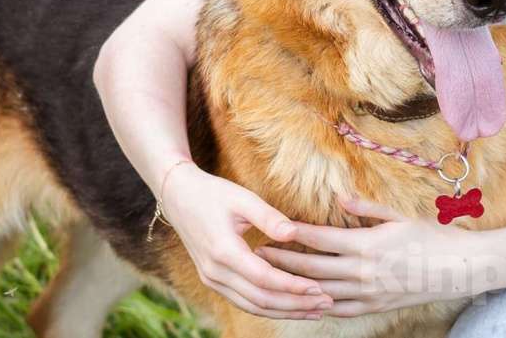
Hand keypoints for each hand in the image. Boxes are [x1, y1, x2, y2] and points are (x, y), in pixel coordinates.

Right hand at [160, 163, 334, 318]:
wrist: (179, 196)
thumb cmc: (213, 193)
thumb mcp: (243, 198)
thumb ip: (269, 217)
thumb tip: (294, 233)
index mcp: (223, 252)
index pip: (264, 279)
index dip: (293, 286)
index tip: (319, 288)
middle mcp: (215, 272)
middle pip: (260, 300)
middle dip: (295, 305)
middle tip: (326, 303)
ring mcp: (212, 279)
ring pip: (252, 306)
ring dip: (285, 311)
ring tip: (314, 310)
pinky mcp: (214, 280)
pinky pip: (244, 301)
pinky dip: (269, 307)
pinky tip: (290, 305)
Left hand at [255, 196, 483, 318]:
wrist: (455, 270)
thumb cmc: (429, 238)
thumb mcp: (399, 217)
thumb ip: (367, 208)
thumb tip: (340, 198)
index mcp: (367, 245)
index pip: (321, 239)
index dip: (295, 234)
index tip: (273, 228)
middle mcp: (363, 272)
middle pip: (312, 267)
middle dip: (283, 261)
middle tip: (259, 255)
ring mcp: (367, 293)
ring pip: (320, 290)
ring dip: (294, 283)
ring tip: (273, 277)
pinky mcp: (373, 307)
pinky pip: (339, 309)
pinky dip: (318, 304)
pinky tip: (304, 298)